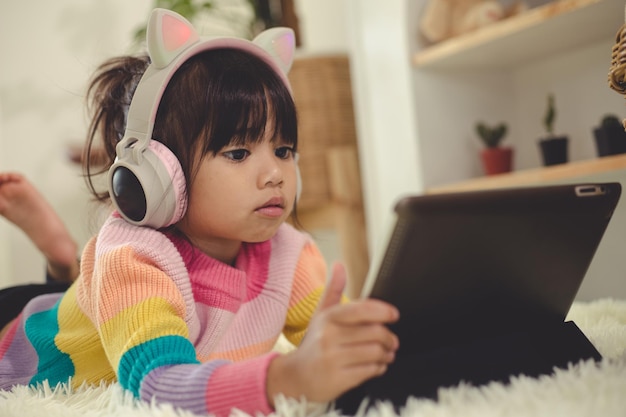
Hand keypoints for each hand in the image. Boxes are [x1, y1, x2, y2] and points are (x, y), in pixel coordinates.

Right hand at [267, 263, 399, 405]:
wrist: (294, 378)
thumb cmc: (313, 344)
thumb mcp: (320, 316)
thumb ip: (333, 290)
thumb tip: (339, 265)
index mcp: (328, 318)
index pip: (360, 310)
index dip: (382, 311)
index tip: (394, 314)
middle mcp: (329, 337)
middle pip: (374, 332)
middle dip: (389, 337)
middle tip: (392, 341)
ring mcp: (333, 359)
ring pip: (375, 352)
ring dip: (386, 353)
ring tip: (386, 353)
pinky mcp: (339, 380)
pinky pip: (370, 370)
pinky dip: (379, 368)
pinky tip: (377, 365)